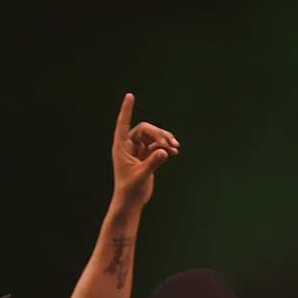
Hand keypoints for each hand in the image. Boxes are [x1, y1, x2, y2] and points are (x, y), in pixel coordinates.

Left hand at [111, 93, 177, 207]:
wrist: (132, 201)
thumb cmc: (130, 189)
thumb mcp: (141, 176)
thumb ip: (153, 163)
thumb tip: (164, 151)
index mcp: (121, 147)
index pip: (123, 124)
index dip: (127, 110)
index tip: (130, 96)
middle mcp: (129, 146)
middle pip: (145, 130)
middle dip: (159, 134)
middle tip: (170, 144)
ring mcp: (138, 151)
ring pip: (153, 137)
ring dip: (165, 140)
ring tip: (175, 148)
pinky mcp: (147, 157)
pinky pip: (158, 146)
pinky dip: (166, 147)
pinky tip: (174, 153)